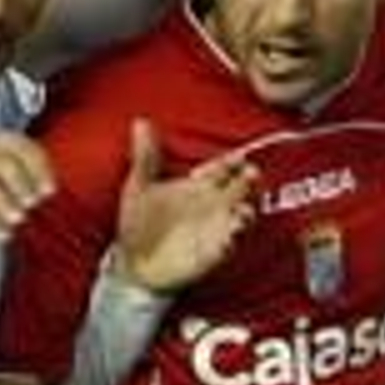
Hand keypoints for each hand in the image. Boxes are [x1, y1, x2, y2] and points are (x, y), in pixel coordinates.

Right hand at [0, 133, 55, 238]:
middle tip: (32, 204)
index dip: (39, 170)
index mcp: (4, 142)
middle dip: (21, 185)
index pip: (24, 150)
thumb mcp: (17, 172)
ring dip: (4, 204)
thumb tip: (58, 205)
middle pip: (4, 165)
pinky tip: (4, 235)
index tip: (51, 192)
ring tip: (18, 220)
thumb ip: (37, 182)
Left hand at [112, 118, 257, 291]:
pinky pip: (229, 245)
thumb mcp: (139, 188)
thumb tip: (140, 121)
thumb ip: (146, 157)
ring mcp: (215, 228)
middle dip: (248, 181)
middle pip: (240, 187)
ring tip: (242, 210)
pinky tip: (230, 235)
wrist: (134, 263)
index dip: (232, 161)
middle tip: (250, 175)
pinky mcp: (213, 251)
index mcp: (197, 186)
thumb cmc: (138, 223)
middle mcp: (211, 205)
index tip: (239, 156)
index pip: (222, 167)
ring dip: (246, 211)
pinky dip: (232, 239)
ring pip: (242, 215)